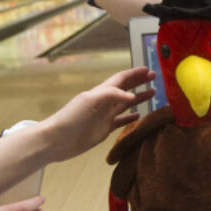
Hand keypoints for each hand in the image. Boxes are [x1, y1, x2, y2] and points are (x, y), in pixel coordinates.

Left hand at [40, 67, 155, 161]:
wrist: (56, 140)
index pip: (121, 79)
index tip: (149, 70)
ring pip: (125, 104)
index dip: (135, 74)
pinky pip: (120, 121)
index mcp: (101, 92)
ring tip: (153, 93)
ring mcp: (104, 116)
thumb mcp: (90, 101)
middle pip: (125, 89)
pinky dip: (130, 117)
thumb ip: (111, 95)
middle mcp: (104, 102)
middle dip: (139, 82)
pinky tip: (139, 116)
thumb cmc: (70, 118)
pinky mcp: (104, 129)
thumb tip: (131, 97)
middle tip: (154, 78)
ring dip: (138, 98)